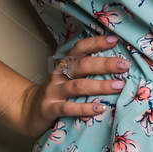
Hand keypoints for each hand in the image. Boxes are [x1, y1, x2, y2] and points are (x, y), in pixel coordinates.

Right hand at [12, 34, 130, 137]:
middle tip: (124, 65)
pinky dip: (85, 108)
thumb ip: (85, 71)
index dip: (95, 43)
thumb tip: (116, 65)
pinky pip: (68, 108)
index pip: (79, 49)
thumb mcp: (67, 78)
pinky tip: (100, 108)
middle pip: (81, 65)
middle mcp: (58, 76)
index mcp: (64, 65)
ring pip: (77, 86)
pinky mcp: (50, 109)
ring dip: (100, 85)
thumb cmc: (57, 94)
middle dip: (104, 64)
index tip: (114, 40)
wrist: (29, 111)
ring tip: (118, 86)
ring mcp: (53, 92)